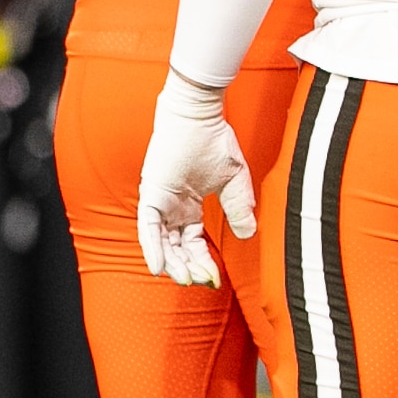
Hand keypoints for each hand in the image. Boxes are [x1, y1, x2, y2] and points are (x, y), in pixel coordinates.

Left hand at [136, 73, 255, 287]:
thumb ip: (240, 208)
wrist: (199, 115)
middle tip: (199, 282)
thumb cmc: (214, 140)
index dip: (203, 261)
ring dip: (171, 262)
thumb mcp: (234, 181)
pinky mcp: (152, 193)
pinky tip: (159, 267)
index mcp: (190, 205)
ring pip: (161, 241)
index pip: (193, 242)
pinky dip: (153, 247)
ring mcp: (160, 201)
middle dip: (188, 267)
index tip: (215, 279)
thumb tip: (248, 234)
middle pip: (176, 247)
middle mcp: (172, 207)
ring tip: (183, 279)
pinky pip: (149, 227)